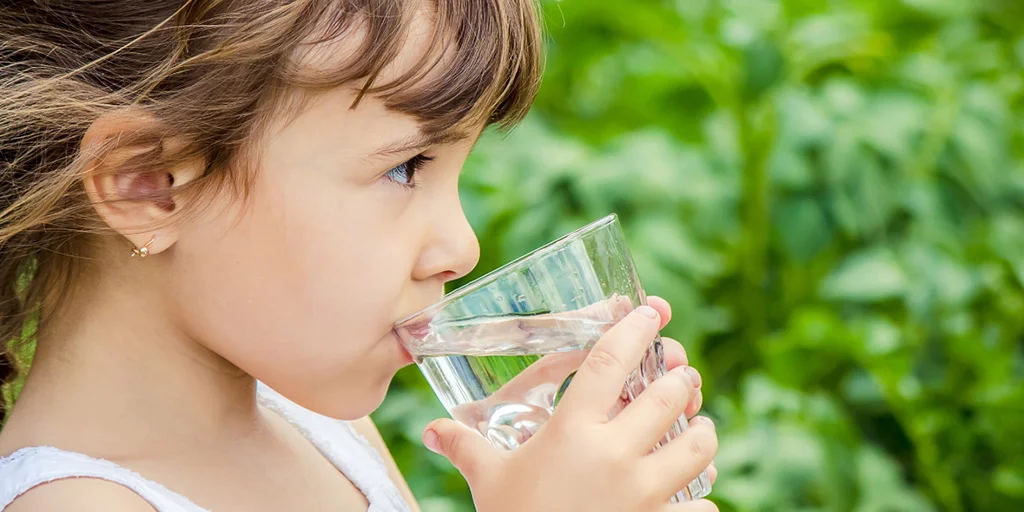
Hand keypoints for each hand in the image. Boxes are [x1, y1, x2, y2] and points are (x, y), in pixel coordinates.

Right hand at [424, 302, 718, 511]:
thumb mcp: (488, 481)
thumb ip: (464, 447)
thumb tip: (433, 430)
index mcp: (572, 431)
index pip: (610, 362)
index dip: (634, 329)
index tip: (651, 312)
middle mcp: (615, 455)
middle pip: (668, 395)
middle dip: (680, 379)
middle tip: (679, 376)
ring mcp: (644, 493)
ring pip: (698, 445)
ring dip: (702, 432)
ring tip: (697, 428)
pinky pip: (703, 508)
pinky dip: (702, 501)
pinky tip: (692, 497)